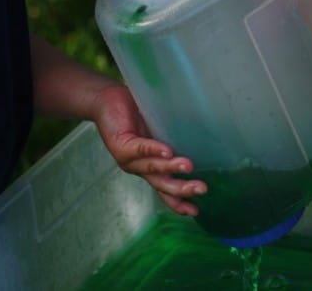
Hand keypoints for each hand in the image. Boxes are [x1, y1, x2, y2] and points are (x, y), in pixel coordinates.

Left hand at [91, 84, 206, 215]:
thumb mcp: (159, 131)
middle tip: (202, 189)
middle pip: (162, 185)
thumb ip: (176, 139)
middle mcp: (139, 169)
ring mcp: (129, 160)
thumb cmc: (135, 115)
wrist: (106, 100)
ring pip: (152, 168)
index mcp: (150, 169)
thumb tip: (205, 139)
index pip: (166, 191)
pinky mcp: (121, 146)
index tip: (196, 212)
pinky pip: (140, 148)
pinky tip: (167, 151)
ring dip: (171, 168)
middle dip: (182, 190)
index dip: (179, 203)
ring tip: (189, 166)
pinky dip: (154, 150)